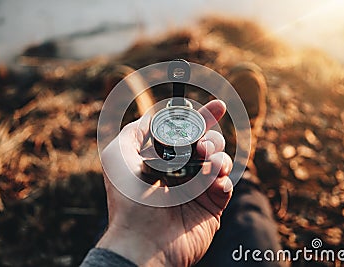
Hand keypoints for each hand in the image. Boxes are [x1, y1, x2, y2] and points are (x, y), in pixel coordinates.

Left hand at [97, 100, 232, 266]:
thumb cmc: (127, 197)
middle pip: (209, 143)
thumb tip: (149, 118)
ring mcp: (198, 188)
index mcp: (165, 159)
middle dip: (211, 137)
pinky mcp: (212, 206)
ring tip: (207, 163)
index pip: (188, 133)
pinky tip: (213, 182)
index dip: (203, 117)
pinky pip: (226, 184)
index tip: (218, 106)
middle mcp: (183, 171)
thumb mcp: (118, 156)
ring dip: (218, 156)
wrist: (142, 238)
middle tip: (202, 147)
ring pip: (221, 160)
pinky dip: (222, 179)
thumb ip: (133, 132)